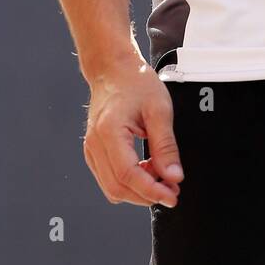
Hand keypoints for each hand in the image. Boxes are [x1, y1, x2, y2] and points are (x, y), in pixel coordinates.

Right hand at [82, 53, 184, 207]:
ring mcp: (91, 148)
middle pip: (117, 187)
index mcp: (109, 132)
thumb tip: (173, 176)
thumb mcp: (160, 110)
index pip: (128, 175)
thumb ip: (166, 146)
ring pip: (111, 187)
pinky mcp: (93, 150)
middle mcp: (95, 144)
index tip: (172, 196)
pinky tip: (146, 169)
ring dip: (137, 190)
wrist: (114, 68)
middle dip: (146, 195)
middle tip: (171, 189)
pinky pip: (108, 178)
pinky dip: (128, 181)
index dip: (152, 191)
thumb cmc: (134, 81)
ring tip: (160, 176)